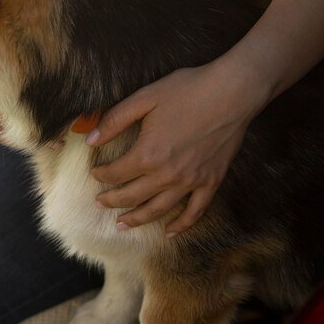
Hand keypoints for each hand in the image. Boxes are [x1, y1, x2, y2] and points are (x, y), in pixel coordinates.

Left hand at [88, 62, 266, 235]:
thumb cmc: (188, 90)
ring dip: (137, 219)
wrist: (233, 92)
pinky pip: (195, 212)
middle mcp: (167, 174)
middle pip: (132, 196)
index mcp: (148, 154)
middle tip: (100, 203)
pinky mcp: (211, 181)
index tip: (95, 174)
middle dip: (112, 201)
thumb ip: (114, 120)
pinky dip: (181, 225)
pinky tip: (168, 232)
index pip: (116, 173)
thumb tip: (89, 139)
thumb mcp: (144, 98)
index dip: (101, 175)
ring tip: (122, 225)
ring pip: (158, 210)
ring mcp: (191, 181)